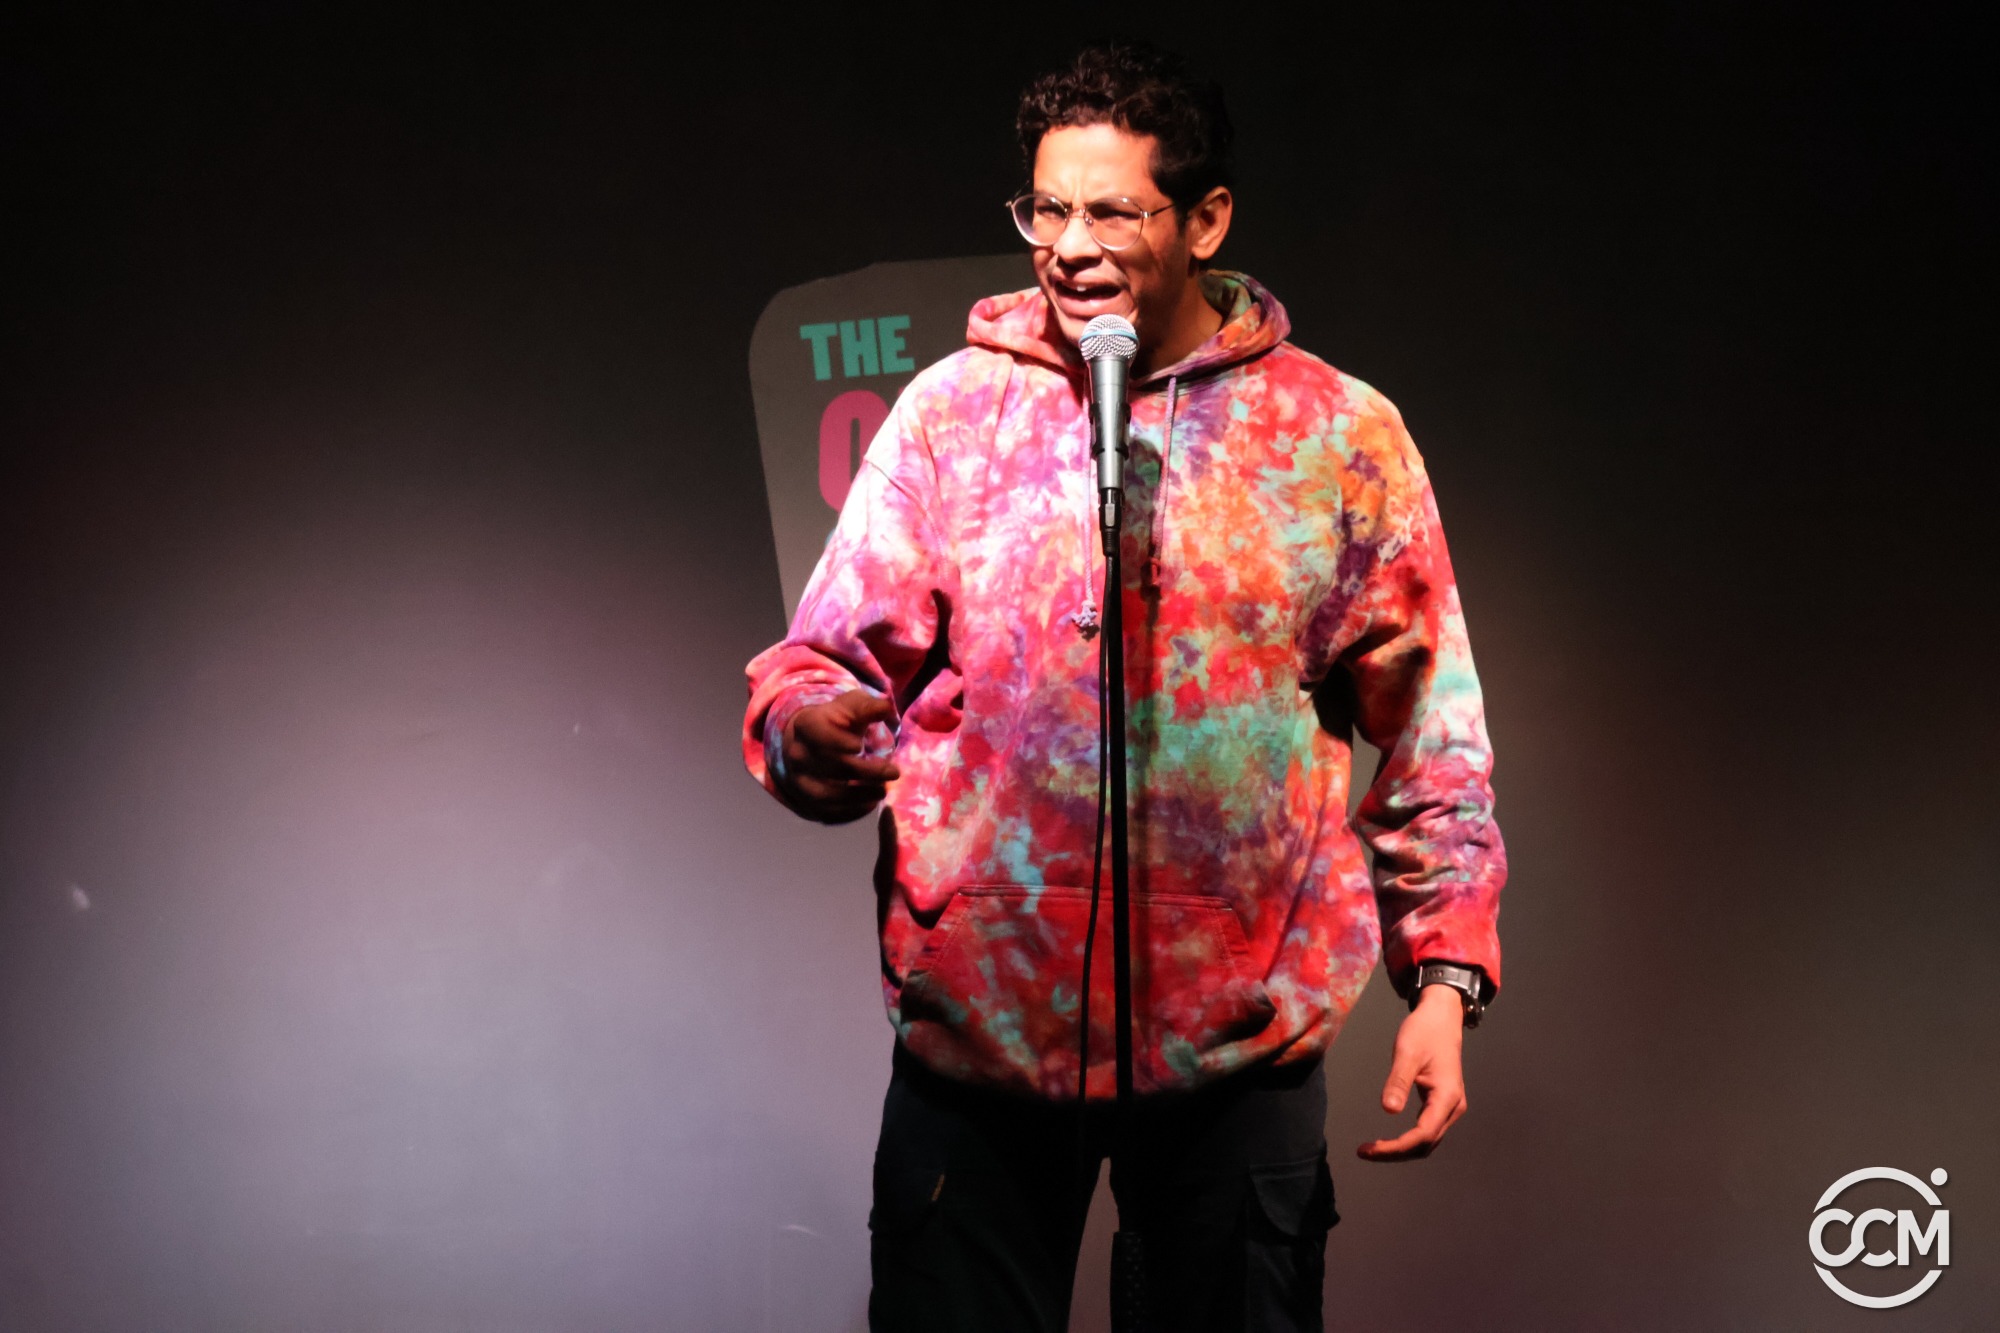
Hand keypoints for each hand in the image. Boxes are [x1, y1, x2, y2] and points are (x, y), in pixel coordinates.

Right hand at [779, 689, 901, 822]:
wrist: (813, 742)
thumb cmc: (838, 721)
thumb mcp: (852, 706)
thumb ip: (868, 707)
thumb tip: (886, 707)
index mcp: (806, 726)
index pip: (817, 735)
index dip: (836, 741)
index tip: (859, 745)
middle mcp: (798, 755)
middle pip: (829, 767)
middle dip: (864, 771)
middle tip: (893, 772)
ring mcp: (800, 781)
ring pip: (825, 794)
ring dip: (858, 796)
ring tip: (883, 790)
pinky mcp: (807, 801)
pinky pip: (826, 812)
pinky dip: (850, 812)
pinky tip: (870, 803)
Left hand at [1356, 984, 1466, 1161]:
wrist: (1442, 1018)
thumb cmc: (1424, 1032)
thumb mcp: (1407, 1053)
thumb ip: (1398, 1081)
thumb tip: (1388, 1110)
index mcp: (1447, 1097)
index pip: (1423, 1135)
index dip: (1396, 1147)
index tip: (1369, 1150)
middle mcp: (1453, 1107)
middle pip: (1426, 1144)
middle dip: (1396, 1152)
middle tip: (1364, 1152)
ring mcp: (1450, 1108)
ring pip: (1428, 1141)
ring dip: (1401, 1150)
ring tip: (1372, 1150)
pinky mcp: (1443, 1104)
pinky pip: (1427, 1131)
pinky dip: (1408, 1140)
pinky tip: (1388, 1140)